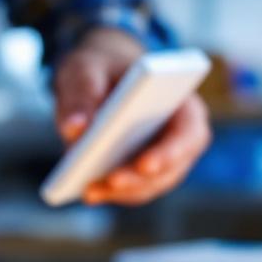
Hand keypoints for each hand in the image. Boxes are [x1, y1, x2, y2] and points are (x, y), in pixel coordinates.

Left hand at [53, 28, 211, 205]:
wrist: (99, 76)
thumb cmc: (102, 68)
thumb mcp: (87, 69)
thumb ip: (81, 93)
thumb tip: (74, 129)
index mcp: (183, 104)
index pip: (188, 133)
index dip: (170, 152)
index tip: (144, 163)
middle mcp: (180, 138)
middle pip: (169, 168)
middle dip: (138, 178)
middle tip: (110, 181)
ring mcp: (163, 160)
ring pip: (149, 185)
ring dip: (120, 191)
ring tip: (89, 191)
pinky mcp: (140, 174)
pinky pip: (131, 190)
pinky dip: (111, 193)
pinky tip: (87, 191)